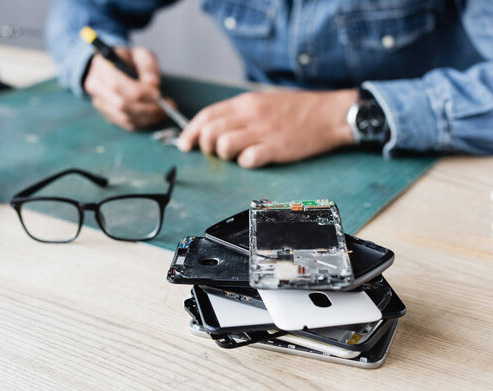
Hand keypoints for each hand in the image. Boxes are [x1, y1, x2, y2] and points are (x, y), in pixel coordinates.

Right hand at [83, 46, 169, 129]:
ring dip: (147, 118)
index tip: (159, 94)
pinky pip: (125, 124)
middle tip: (168, 107)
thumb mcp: (139, 53)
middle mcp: (96, 87)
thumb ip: (147, 65)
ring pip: (124, 117)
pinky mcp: (106, 113)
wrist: (110, 66)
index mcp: (101, 67)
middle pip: (122, 104)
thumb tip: (153, 84)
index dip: (141, 93)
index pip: (119, 85)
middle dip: (148, 108)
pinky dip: (142, 123)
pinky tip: (154, 117)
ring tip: (164, 113)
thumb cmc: (126, 58)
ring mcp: (100, 102)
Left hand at [177, 89, 357, 167]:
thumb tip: (213, 128)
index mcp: (246, 102)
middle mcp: (251, 115)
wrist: (330, 114)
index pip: (207, 115)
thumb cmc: (297, 110)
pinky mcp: (276, 148)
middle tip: (213, 153)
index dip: (191, 131)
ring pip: (225, 146)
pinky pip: (248, 159)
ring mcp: (264, 131)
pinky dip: (246, 163)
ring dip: (225, 155)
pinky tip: (255, 159)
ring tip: (237, 155)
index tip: (185, 144)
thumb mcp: (264, 101)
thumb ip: (239, 113)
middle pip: (211, 131)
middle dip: (205, 146)